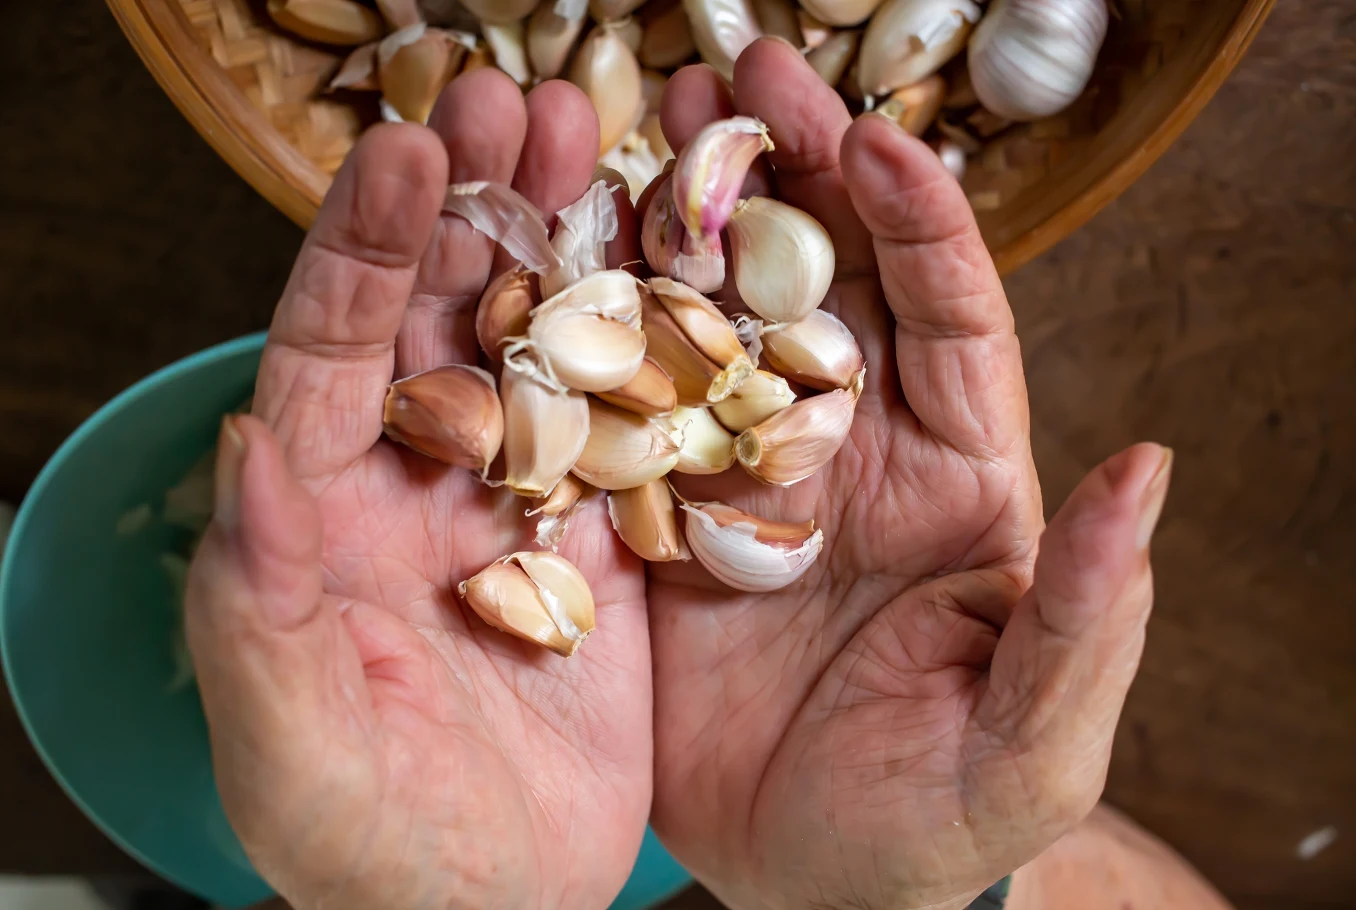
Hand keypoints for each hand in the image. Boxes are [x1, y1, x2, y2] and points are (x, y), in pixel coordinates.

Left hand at [186, 72, 652, 909]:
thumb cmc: (369, 855)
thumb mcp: (290, 750)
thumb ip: (251, 608)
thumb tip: (244, 455)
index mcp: (323, 519)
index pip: (328, 357)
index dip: (360, 248)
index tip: (403, 148)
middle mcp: (419, 488)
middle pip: (439, 316)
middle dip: (470, 202)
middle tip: (517, 99)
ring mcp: (518, 506)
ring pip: (537, 348)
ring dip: (564, 245)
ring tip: (598, 144)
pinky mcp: (604, 542)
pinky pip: (628, 425)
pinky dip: (652, 344)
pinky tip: (681, 270)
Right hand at [647, 41, 1172, 909]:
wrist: (811, 885)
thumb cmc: (935, 819)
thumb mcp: (1027, 742)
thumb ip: (1089, 617)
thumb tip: (1148, 470)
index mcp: (953, 479)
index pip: (951, 320)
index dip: (920, 225)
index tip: (876, 141)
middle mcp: (846, 452)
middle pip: (826, 284)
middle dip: (789, 173)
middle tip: (733, 76)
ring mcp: (744, 476)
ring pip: (722, 320)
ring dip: (690, 217)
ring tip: (646, 121)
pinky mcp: (660, 519)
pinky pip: (627, 406)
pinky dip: (598, 326)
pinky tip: (558, 253)